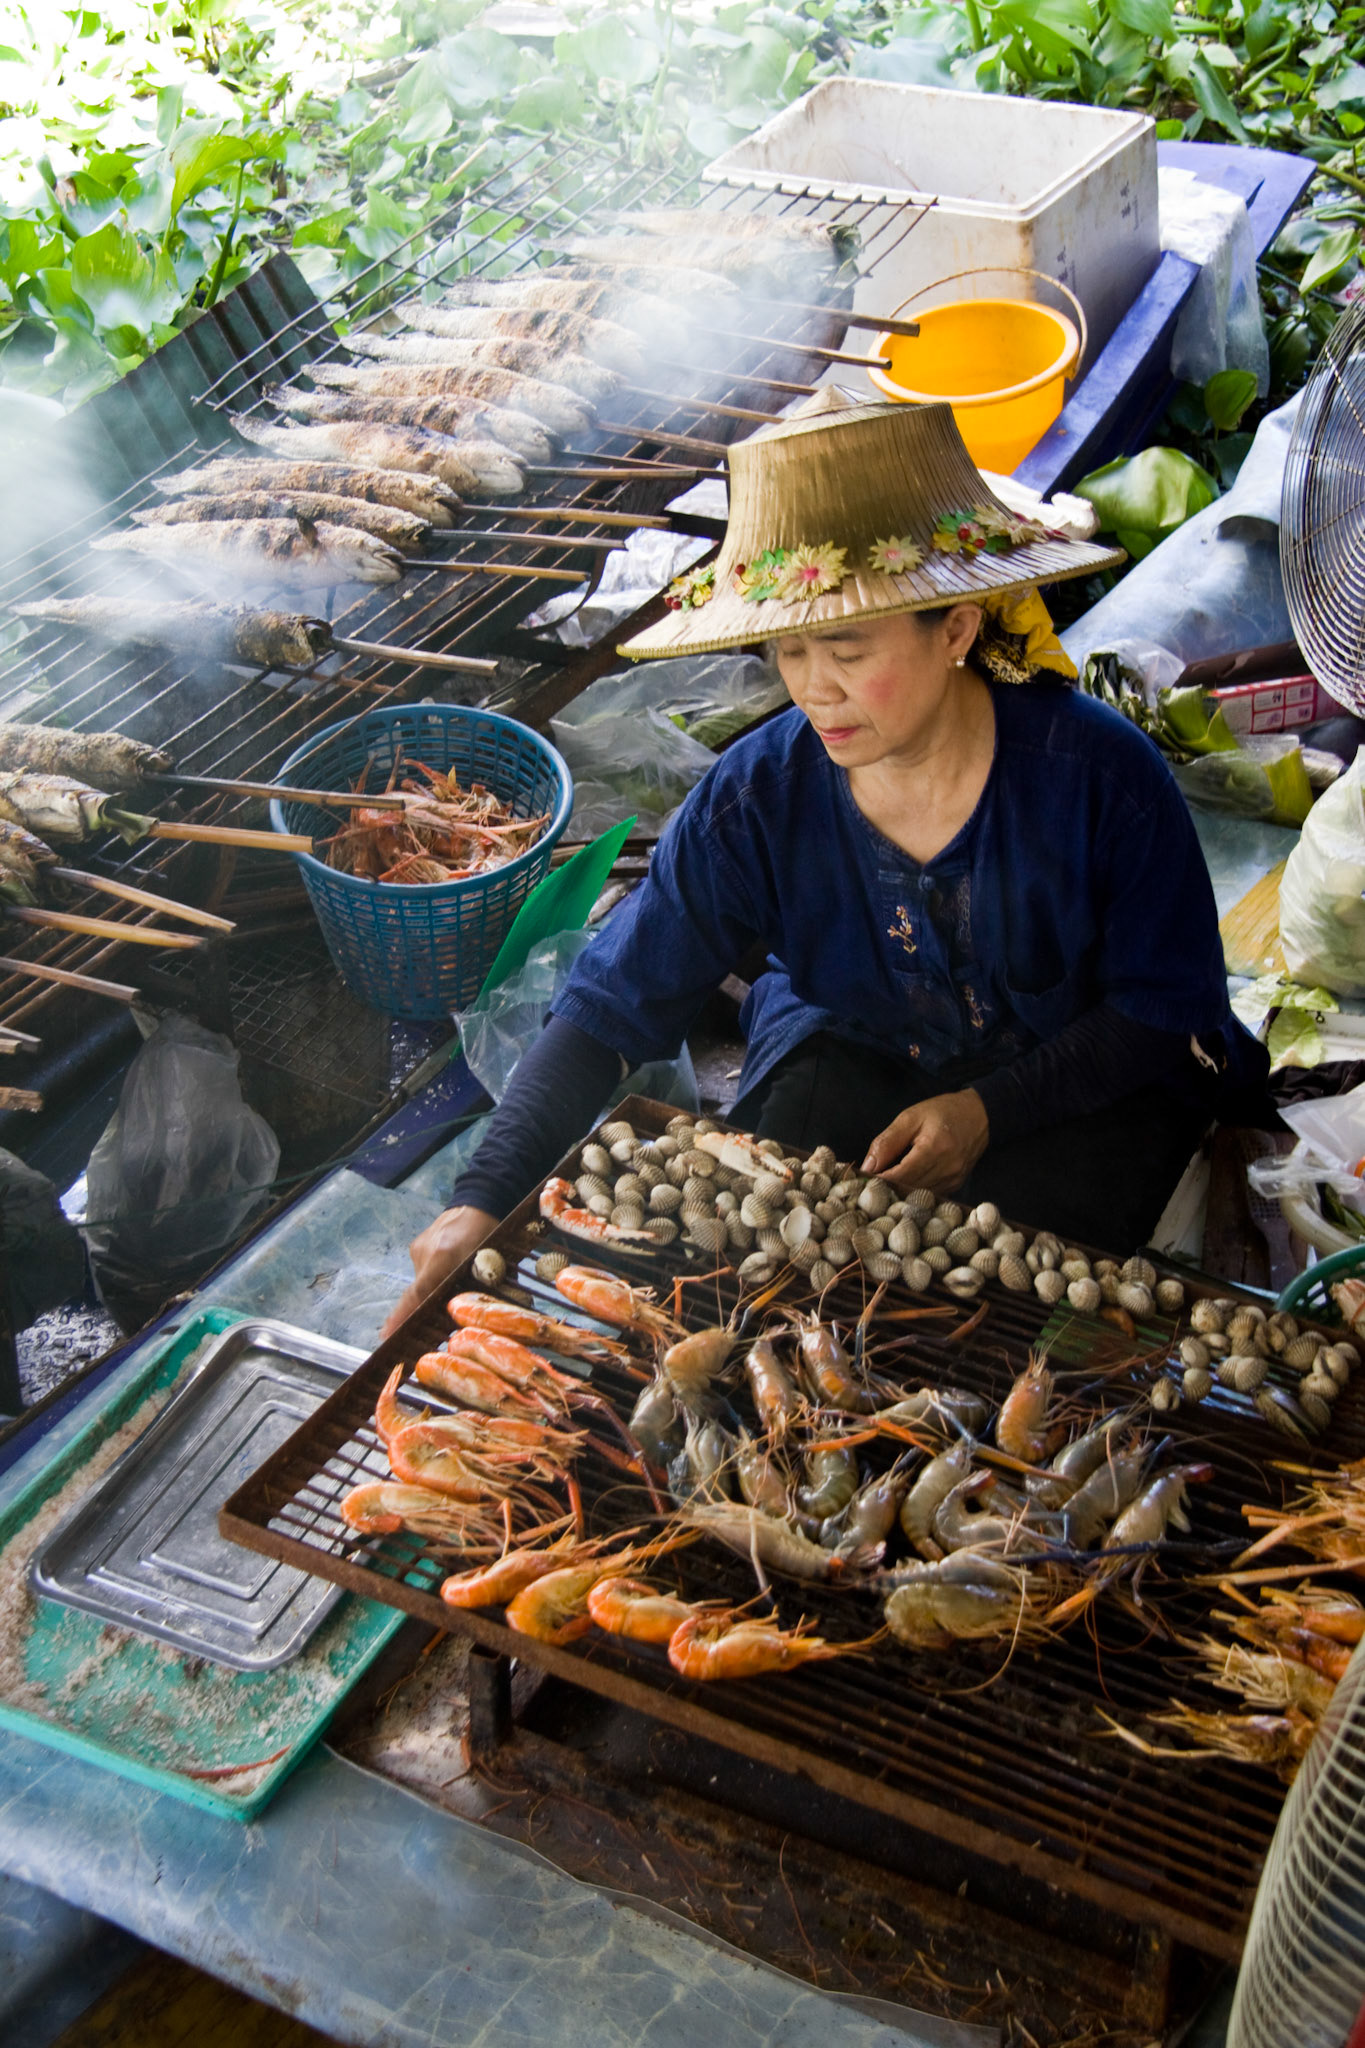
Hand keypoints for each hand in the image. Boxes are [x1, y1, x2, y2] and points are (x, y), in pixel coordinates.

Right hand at [380, 1204, 498, 1339]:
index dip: (402, 1317)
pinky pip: (423, 1271)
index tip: (386, 1336)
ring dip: (431, 1293)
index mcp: (444, 1256)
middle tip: (407, 1334)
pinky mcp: (418, 1247)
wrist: (479, 1201)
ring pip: (422, 1283)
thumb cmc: (491, 1232)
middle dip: (413, 1315)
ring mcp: (419, 1249)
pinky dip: (433, 1279)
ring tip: (449, 1296)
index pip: (418, 1293)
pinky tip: (447, 1278)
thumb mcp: (493, 1261)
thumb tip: (483, 1315)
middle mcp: (425, 1253)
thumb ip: (486, 1287)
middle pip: (417, 1293)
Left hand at [861, 1089, 988, 1192]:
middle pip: (908, 1189)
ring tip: (881, 1189)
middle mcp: (947, 1168)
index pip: (900, 1176)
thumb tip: (867, 1167)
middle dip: (886, 1190)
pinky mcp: (956, 1185)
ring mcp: (954, 1179)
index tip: (860, 1182)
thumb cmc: (943, 1112)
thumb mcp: (910, 1118)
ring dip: (899, 1194)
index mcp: (934, 1148)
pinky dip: (914, 1192)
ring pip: (918, 1196)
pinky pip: (930, 1195)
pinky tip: (902, 1187)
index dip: (878, 1182)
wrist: (980, 1115)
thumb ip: (887, 1142)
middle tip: (866, 1189)